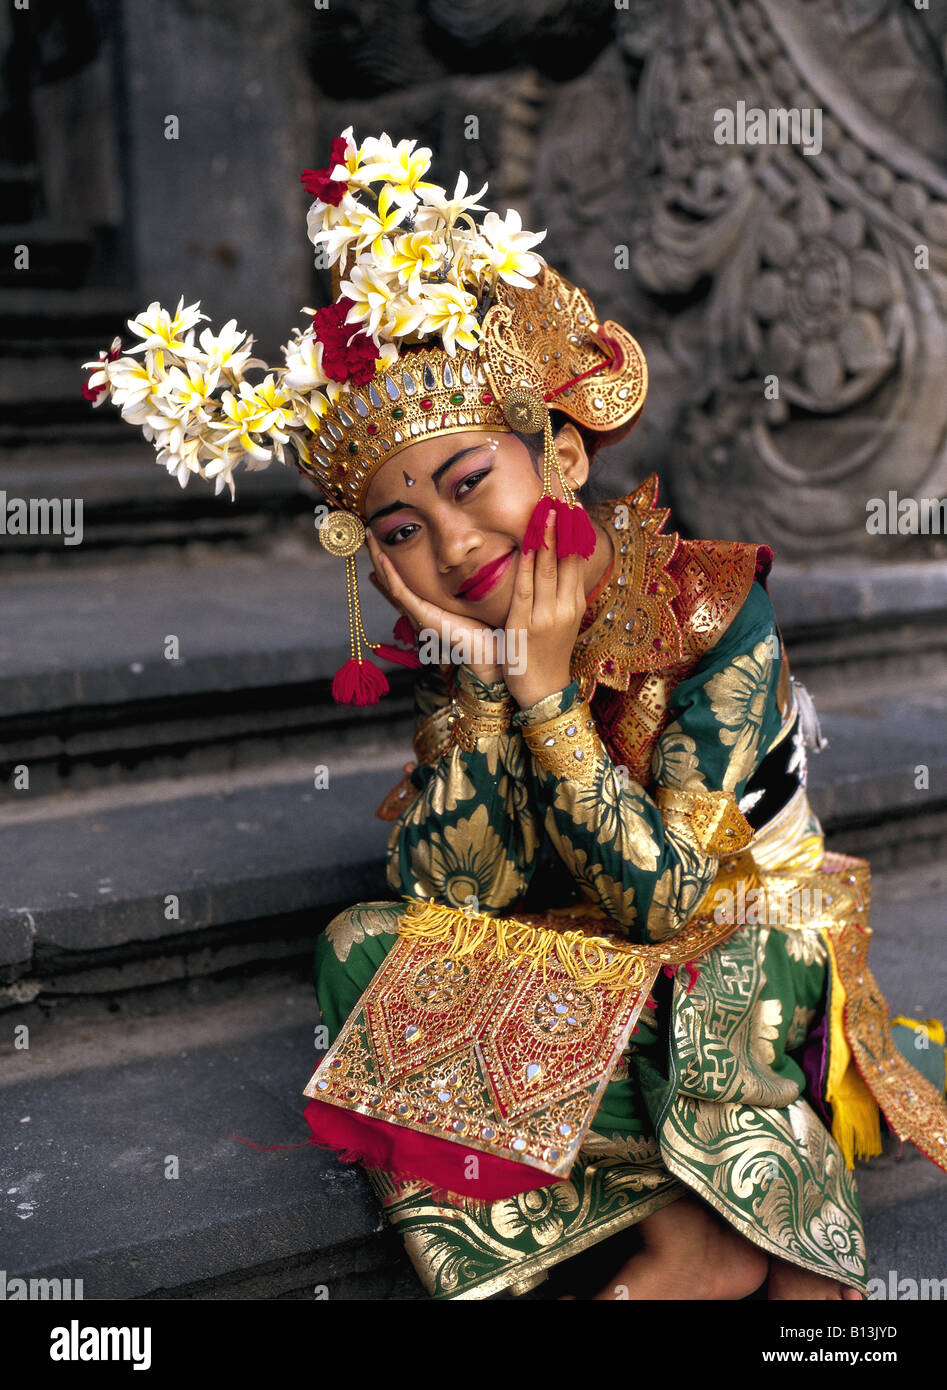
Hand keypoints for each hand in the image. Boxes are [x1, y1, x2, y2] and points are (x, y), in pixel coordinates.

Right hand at [365, 531, 502, 685]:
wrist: (487, 651)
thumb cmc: (484, 628)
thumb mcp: (469, 600)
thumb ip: (464, 586)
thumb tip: (470, 566)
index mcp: (425, 608)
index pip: (400, 584)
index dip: (387, 567)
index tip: (378, 551)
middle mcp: (416, 611)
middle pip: (389, 580)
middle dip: (378, 556)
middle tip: (368, 536)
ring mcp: (416, 613)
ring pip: (389, 581)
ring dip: (378, 558)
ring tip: (369, 537)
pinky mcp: (422, 615)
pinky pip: (400, 591)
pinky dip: (390, 573)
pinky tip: (382, 557)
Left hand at [502, 510, 585, 708]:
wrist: (544, 691)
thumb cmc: (549, 653)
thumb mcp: (562, 619)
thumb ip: (561, 592)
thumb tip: (559, 562)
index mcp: (575, 602)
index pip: (577, 557)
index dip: (574, 528)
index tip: (571, 501)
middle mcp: (565, 606)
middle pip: (566, 557)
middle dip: (562, 523)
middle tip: (558, 492)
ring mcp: (547, 616)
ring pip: (547, 568)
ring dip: (546, 536)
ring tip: (545, 508)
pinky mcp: (525, 625)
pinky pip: (525, 589)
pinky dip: (525, 565)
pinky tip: (524, 545)